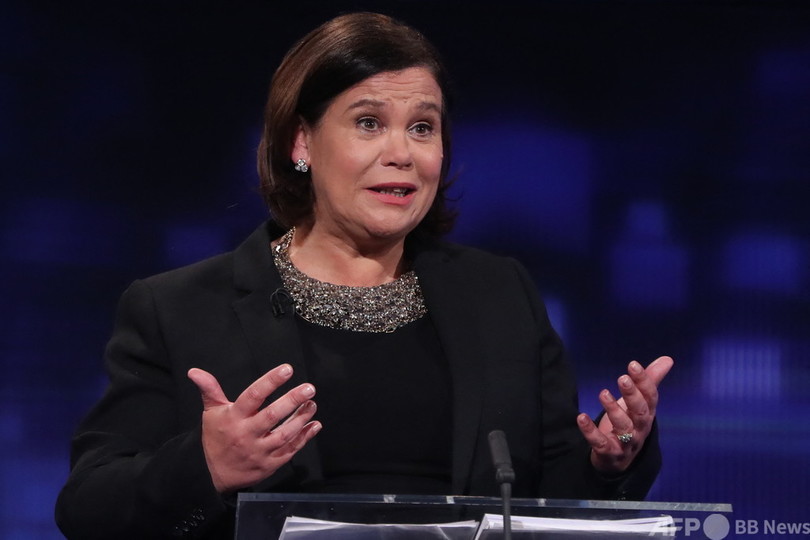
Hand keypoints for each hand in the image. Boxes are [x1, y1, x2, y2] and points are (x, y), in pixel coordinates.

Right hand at [187, 364, 320, 492]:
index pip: (253, 396)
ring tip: (312, 404)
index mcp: (234, 418)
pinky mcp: (269, 464)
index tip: (287, 369)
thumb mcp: (211, 412)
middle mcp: (247, 434)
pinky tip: (314, 425)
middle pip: (272, 415)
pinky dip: (305, 438)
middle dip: (293, 400)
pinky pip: (290, 450)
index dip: (270, 382)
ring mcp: (259, 451)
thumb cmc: (215, 438)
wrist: (211, 476)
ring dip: (301, 418)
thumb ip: (209, 389)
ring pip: (284, 434)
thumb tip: (195, 371)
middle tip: (309, 388)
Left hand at [577, 356, 673, 473]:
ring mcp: (625, 443)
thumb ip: (651, 381)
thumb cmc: (630, 424)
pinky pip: (600, 443)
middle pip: (640, 412)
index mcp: (647, 414)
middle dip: (632, 395)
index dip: (644, 381)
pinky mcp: (609, 452)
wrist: (618, 460)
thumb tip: (667, 359)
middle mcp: (640, 428)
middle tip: (622, 378)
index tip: (633, 365)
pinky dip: (590, 431)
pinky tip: (581, 417)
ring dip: (613, 410)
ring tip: (603, 393)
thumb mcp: (640, 403)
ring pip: (624, 427)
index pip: (650, 397)